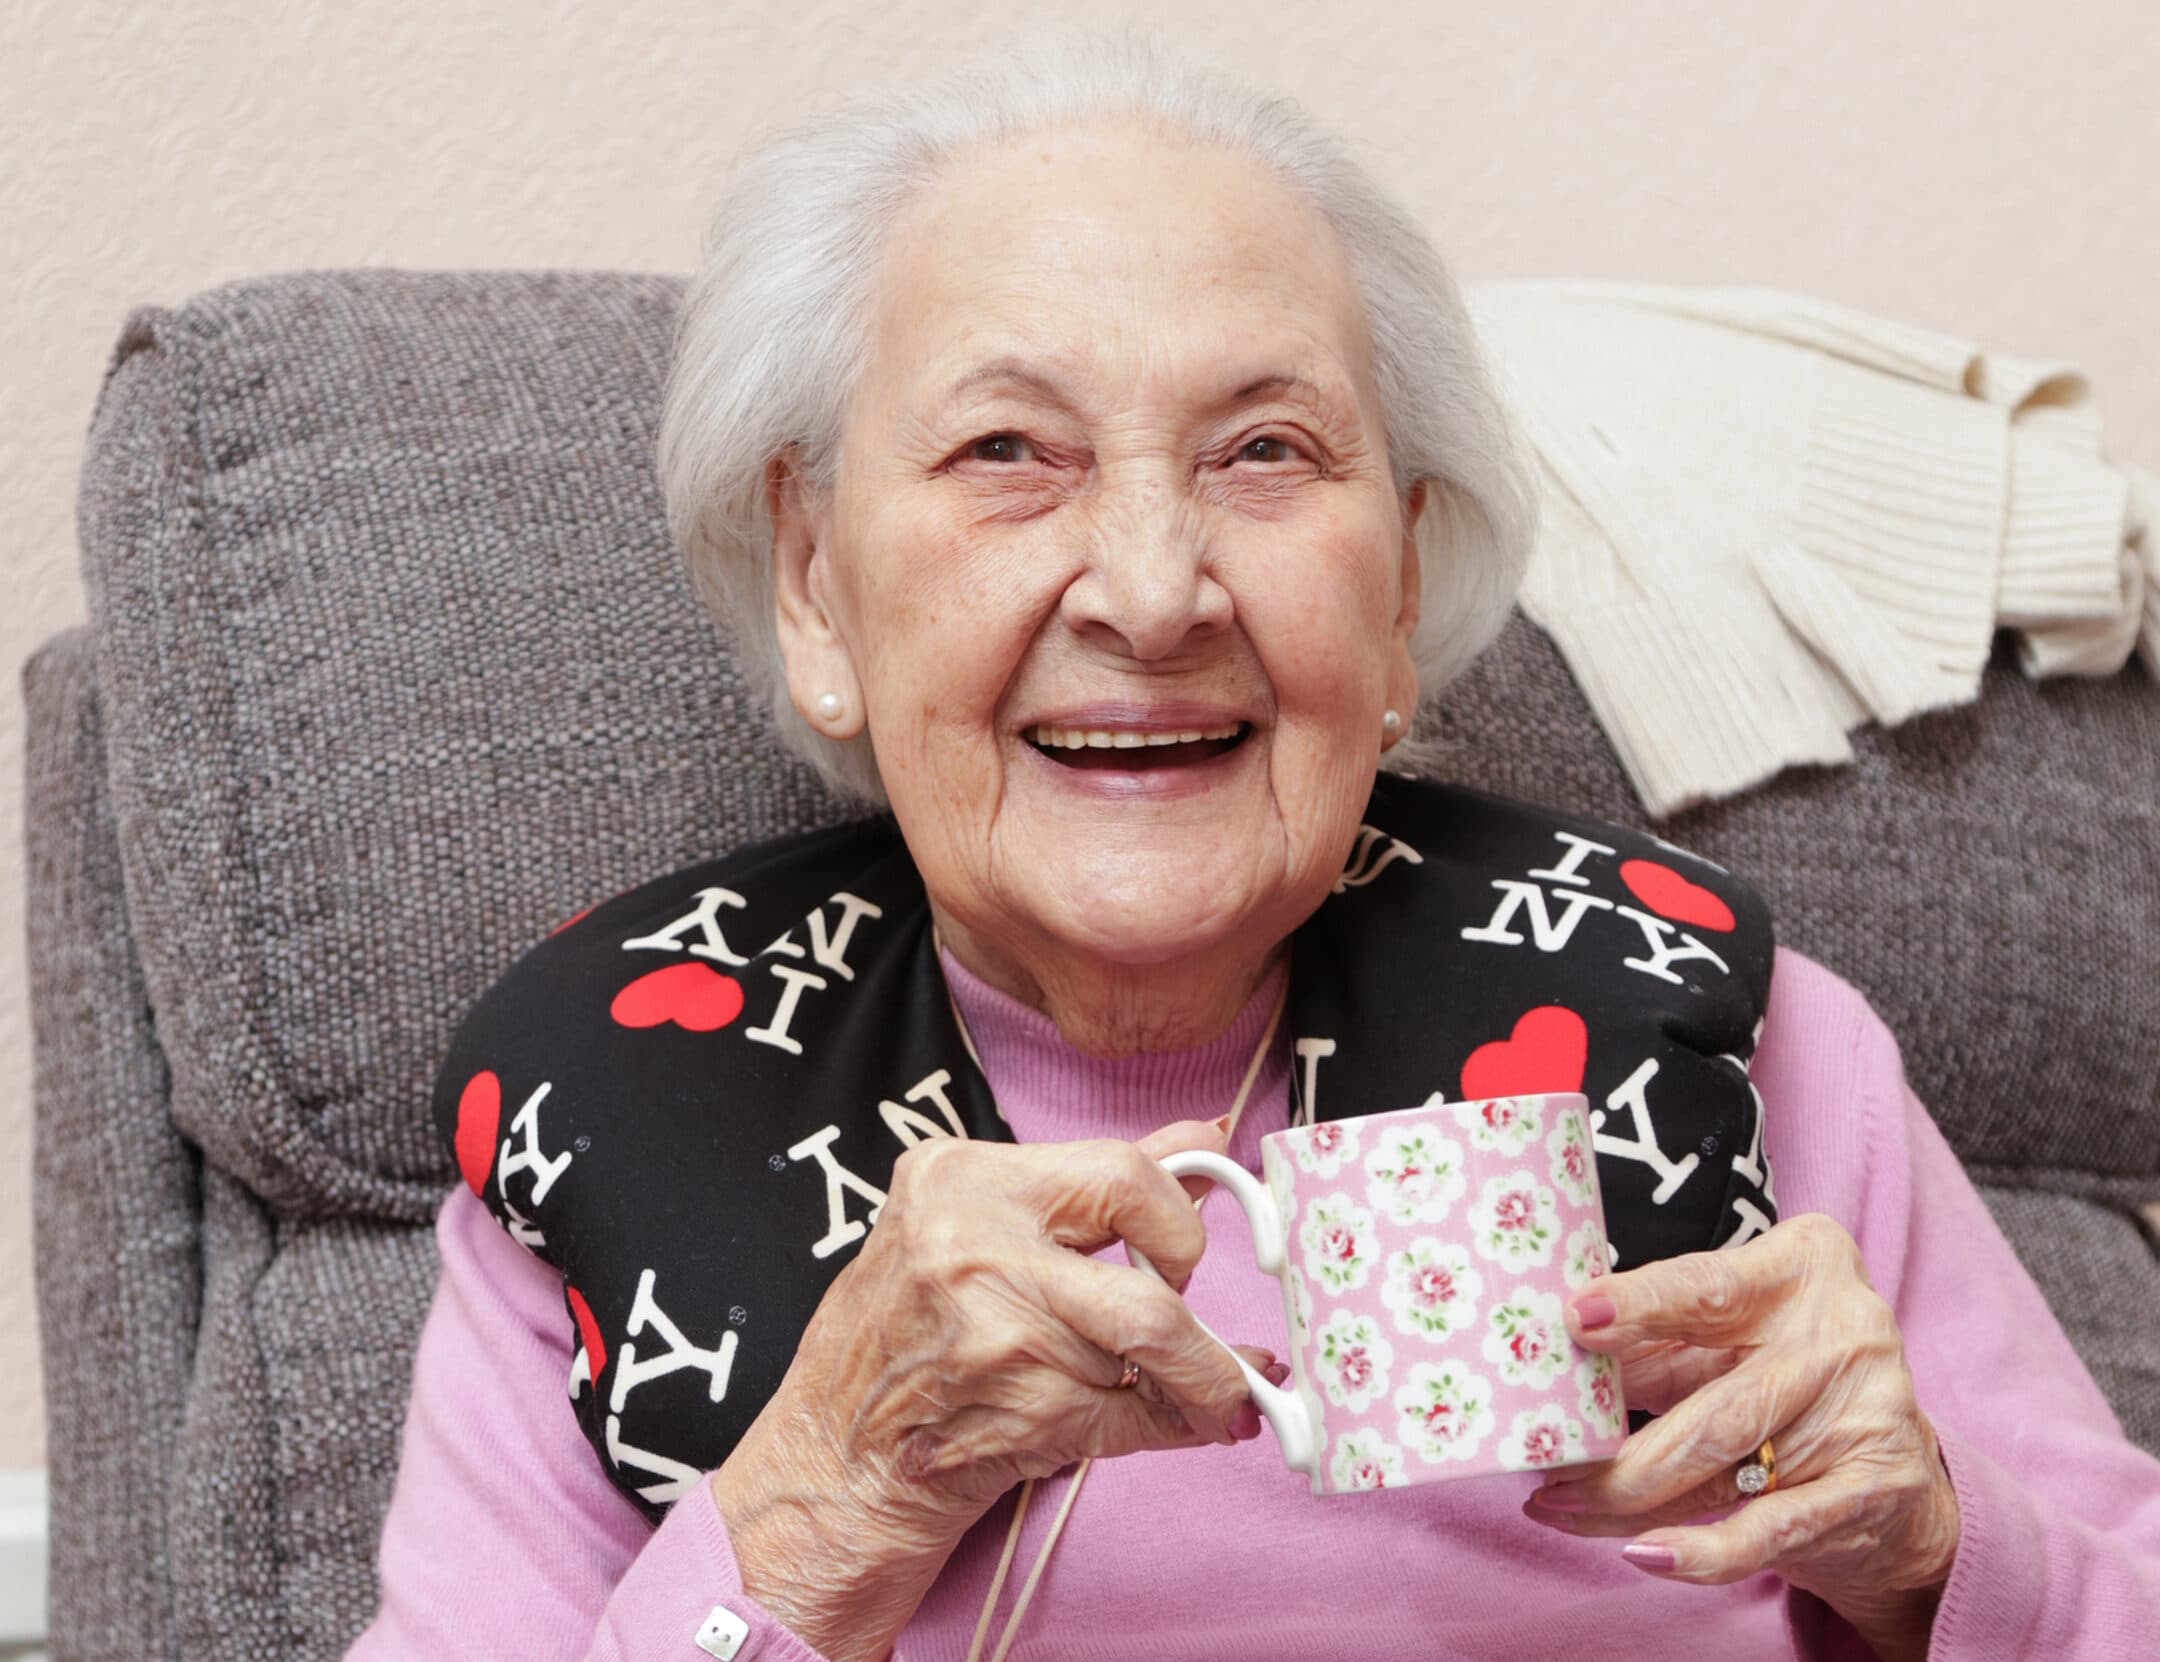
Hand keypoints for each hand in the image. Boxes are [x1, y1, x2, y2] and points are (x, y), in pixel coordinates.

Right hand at [710, 1117, 1275, 1661]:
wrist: (835, 1454)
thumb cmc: (909, 1329)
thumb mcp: (978, 1222)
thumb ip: (1097, 1184)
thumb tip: (1206, 1139)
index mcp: (965, 1179)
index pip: (1125, 1175)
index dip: (1178, 1224)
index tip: (1180, 1254)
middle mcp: (973, 1250)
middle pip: (1150, 1297)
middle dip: (1203, 1346)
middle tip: (1226, 1361)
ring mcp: (992, 1339)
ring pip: (1141, 1368)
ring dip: (1175, 1392)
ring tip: (1170, 1396)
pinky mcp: (1012, 1416)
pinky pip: (1130, 1423)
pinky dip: (1163, 1429)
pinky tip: (1158, 1422)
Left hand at [1521, 1213, 1960, 1656]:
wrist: (1894, 1467)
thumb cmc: (1779, 1377)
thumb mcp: (1723, 1338)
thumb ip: (1653, 1341)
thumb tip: (1555, 1359)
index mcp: (1801, 1268)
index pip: (1709, 1287)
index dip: (1641, 1304)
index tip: (1577, 1320)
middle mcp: (1843, 1335)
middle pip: (1716, 1405)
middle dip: (1620, 1451)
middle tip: (1545, 1467)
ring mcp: (1866, 1416)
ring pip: (1725, 1473)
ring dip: (1629, 1501)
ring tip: (1560, 1507)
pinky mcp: (1872, 1491)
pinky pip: (1768, 1530)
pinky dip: (1700, 1552)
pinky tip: (1642, 1553)